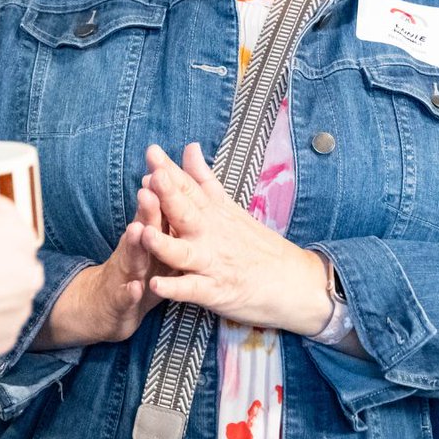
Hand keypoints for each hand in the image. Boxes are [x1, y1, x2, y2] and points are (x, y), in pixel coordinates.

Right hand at [31, 185, 169, 349]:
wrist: (103, 306)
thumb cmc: (136, 269)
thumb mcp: (149, 242)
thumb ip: (160, 215)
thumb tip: (174, 182)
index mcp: (146, 236)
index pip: (155, 210)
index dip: (160, 192)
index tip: (164, 168)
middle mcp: (133, 250)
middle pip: (142, 227)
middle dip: (146, 210)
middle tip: (149, 191)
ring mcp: (124, 275)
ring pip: (131, 258)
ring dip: (134, 245)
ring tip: (137, 230)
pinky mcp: (119, 301)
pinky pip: (125, 297)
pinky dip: (129, 292)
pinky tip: (134, 288)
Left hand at [140, 143, 331, 335]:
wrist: (293, 282)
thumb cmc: (256, 243)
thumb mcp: (229, 206)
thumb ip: (203, 179)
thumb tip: (189, 146)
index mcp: (211, 212)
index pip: (187, 186)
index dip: (168, 170)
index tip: (151, 152)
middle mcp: (209, 233)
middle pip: (185, 212)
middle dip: (168, 196)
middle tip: (153, 178)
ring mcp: (211, 263)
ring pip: (183, 252)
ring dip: (164, 244)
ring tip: (145, 234)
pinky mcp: (215, 292)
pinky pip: (192, 290)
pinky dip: (175, 288)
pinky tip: (155, 285)